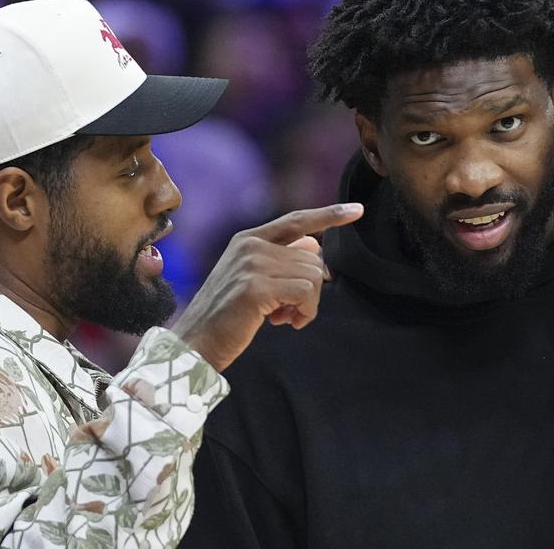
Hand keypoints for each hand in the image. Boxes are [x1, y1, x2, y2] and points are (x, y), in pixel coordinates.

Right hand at [170, 203, 363, 370]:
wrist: (195, 343)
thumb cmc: (227, 317)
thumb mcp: (253, 280)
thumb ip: (281, 261)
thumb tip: (315, 246)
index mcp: (248, 239)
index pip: (297, 220)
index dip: (329, 215)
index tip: (357, 210)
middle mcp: (251, 245)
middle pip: (313, 258)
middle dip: (310, 290)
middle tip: (288, 312)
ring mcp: (253, 263)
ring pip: (313, 276)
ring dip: (308, 304)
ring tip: (285, 318)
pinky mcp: (256, 286)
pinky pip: (306, 293)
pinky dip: (305, 312)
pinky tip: (287, 323)